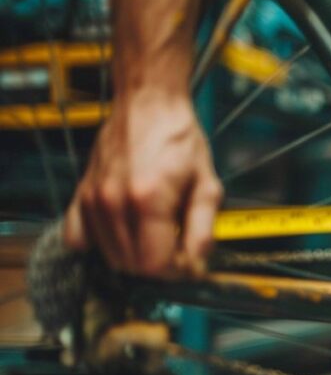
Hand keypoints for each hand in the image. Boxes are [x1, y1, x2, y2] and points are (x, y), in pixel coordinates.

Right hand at [64, 93, 221, 277]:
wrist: (148, 103)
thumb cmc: (179, 139)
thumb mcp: (207, 184)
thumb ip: (202, 229)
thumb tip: (198, 263)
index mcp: (148, 201)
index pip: (154, 265)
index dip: (177, 271)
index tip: (191, 261)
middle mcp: (114, 202)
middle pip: (132, 266)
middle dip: (160, 266)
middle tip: (179, 248)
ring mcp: (93, 199)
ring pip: (110, 256)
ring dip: (136, 257)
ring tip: (158, 235)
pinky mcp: (81, 194)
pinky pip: (79, 238)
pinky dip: (101, 245)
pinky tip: (125, 232)